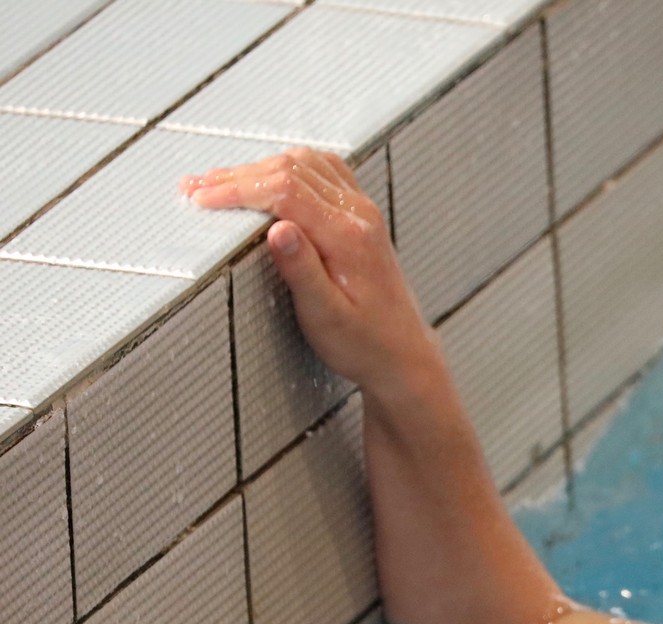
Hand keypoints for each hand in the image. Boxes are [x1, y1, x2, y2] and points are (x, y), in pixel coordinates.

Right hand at [182, 148, 439, 393]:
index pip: (285, 190)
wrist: (404, 355)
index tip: (200, 198)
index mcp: (349, 236)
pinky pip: (322, 172)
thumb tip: (276, 229)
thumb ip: (302, 271)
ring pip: (305, 164)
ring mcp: (363, 211)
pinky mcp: (361, 216)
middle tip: (193, 189)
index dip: (238, 189)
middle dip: (237, 176)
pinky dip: (285, 169)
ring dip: (258, 168)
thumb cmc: (365, 344)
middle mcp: (359, 214)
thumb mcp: (326, 317)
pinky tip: (261, 180)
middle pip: (291, 169)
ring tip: (216, 183)